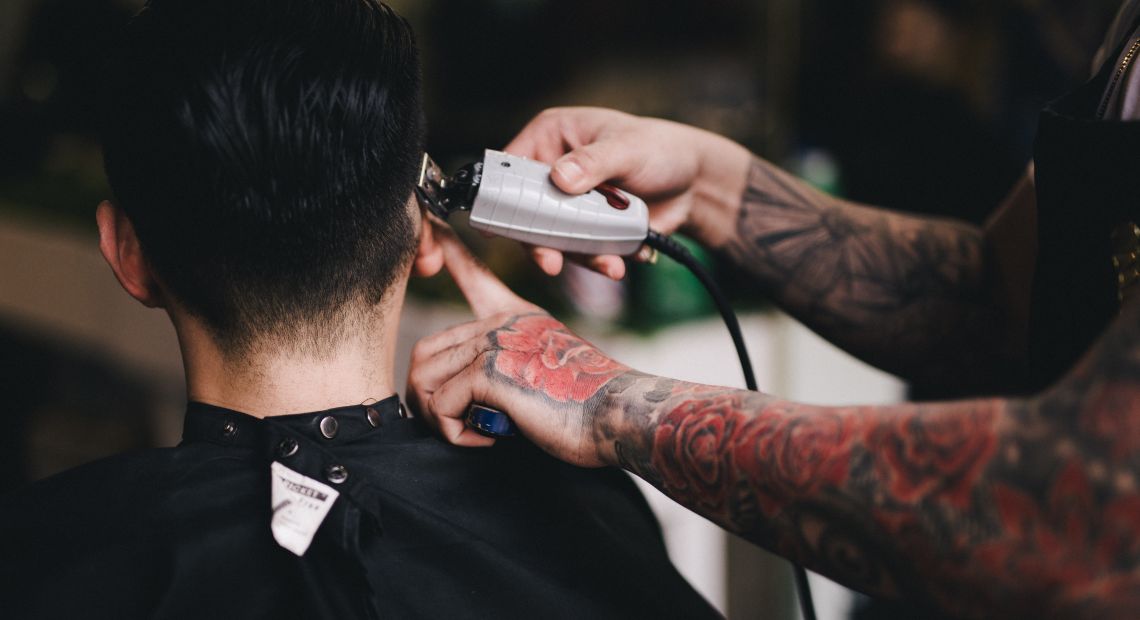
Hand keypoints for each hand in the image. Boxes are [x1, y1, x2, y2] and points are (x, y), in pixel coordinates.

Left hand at [406, 220, 630, 466]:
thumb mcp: (546, 373)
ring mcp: (494, 342)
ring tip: (470, 431)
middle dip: (428, 397)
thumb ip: (511, 369)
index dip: (450, 255)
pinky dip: (455, 432)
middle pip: (426, 352)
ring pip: (424, 378)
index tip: (433, 226)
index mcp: (517, 319)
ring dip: (437, 417)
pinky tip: (489, 436)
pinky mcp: (488, 370)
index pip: (475, 279)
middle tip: (455, 424)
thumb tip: (473, 394)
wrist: (619, 414)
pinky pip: (439, 406)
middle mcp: (501, 324)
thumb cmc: (589, 408)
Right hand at [505, 107, 751, 278]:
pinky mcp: (586, 231)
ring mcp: (568, 206)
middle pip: (526, 213)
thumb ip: (594, 162)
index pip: (512, 168)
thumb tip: (560, 178)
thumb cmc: (658, 149)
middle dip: (541, 241)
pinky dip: (600, 261)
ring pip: (554, 240)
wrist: (693, 184)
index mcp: (550, 139)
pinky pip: (581, 253)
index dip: (503, 196)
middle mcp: (552, 174)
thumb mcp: (627, 148)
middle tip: (552, 262)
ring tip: (611, 265)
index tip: (506, 225)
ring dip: (578, 257)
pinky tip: (625, 259)